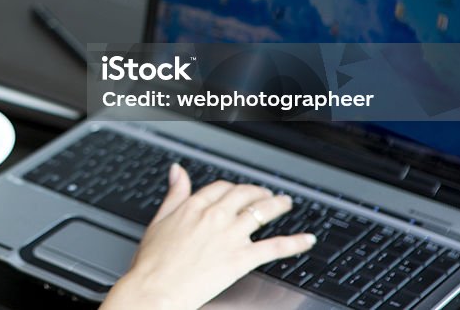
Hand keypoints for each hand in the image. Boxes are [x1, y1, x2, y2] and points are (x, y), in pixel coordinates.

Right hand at [102, 165, 315, 309]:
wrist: (157, 288)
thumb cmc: (153, 261)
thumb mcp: (159, 220)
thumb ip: (174, 194)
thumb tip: (178, 171)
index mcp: (194, 206)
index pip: (221, 188)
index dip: (233, 188)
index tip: (238, 191)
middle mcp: (215, 216)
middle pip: (244, 195)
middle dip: (259, 192)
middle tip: (266, 194)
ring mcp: (230, 236)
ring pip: (262, 213)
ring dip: (278, 206)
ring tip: (286, 204)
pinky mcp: (242, 258)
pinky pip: (275, 246)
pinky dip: (294, 242)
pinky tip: (306, 240)